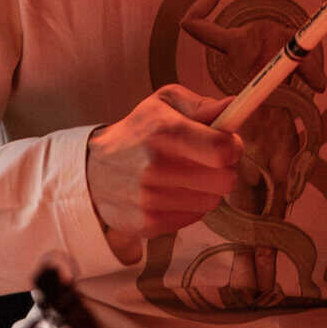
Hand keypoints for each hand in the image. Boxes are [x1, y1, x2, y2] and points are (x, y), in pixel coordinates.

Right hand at [86, 85, 241, 264]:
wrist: (92, 170)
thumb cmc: (136, 132)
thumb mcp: (163, 104)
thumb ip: (201, 105)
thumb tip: (234, 105)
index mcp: (164, 132)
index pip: (223, 150)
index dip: (232, 146)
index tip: (225, 143)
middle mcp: (156, 168)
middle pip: (224, 180)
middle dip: (222, 169)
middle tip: (207, 160)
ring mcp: (151, 199)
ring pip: (212, 201)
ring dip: (206, 188)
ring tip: (185, 176)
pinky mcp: (149, 223)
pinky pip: (194, 217)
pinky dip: (190, 205)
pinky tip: (172, 192)